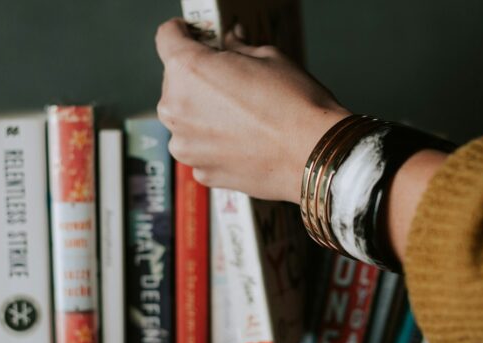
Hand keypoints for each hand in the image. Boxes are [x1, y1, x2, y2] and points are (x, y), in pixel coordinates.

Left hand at [155, 18, 349, 202]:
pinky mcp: (201, 171)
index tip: (192, 35)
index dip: (181, 32)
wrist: (315, 155)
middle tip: (231, 80)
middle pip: (175, 81)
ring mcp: (186, 145)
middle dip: (198, 77)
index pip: (167, 37)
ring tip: (242, 117)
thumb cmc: (295, 105)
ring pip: (185, 119)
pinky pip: (200, 148)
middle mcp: (176, 108)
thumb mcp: (269, 58)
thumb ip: (238, 48)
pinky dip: (215, 143)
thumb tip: (231, 42)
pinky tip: (244, 141)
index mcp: (189, 70)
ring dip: (204, 113)